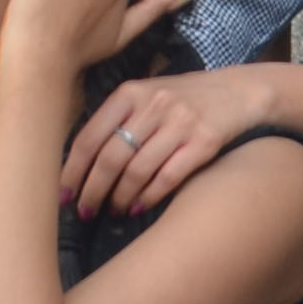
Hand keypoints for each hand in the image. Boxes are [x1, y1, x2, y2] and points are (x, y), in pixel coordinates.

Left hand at [57, 61, 283, 216]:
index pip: (90, 136)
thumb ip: (115, 119)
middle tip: (85, 211)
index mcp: (131, 92)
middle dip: (93, 191)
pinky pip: (168, 177)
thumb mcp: (146, 94)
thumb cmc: (182, 98)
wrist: (238, 92)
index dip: (73, 170)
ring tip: (114, 210)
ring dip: (120, 198)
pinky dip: (149, 196)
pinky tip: (139, 206)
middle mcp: (154, 104)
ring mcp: (181, 123)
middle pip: (111, 157)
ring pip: (138, 171)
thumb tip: (78, 163)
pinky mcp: (205, 141)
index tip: (64, 194)